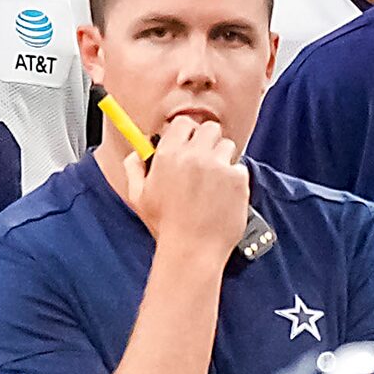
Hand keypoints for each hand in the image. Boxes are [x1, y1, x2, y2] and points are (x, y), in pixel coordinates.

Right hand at [118, 117, 249, 272]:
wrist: (193, 250)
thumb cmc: (166, 226)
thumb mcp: (139, 197)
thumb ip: (134, 169)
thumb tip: (136, 153)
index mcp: (168, 156)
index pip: (183, 123)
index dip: (186, 133)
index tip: (188, 143)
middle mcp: (194, 156)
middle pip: (209, 129)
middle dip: (207, 143)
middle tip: (203, 162)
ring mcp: (218, 166)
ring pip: (227, 146)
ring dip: (222, 160)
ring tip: (212, 184)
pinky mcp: (237, 178)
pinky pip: (239, 167)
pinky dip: (233, 179)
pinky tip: (222, 196)